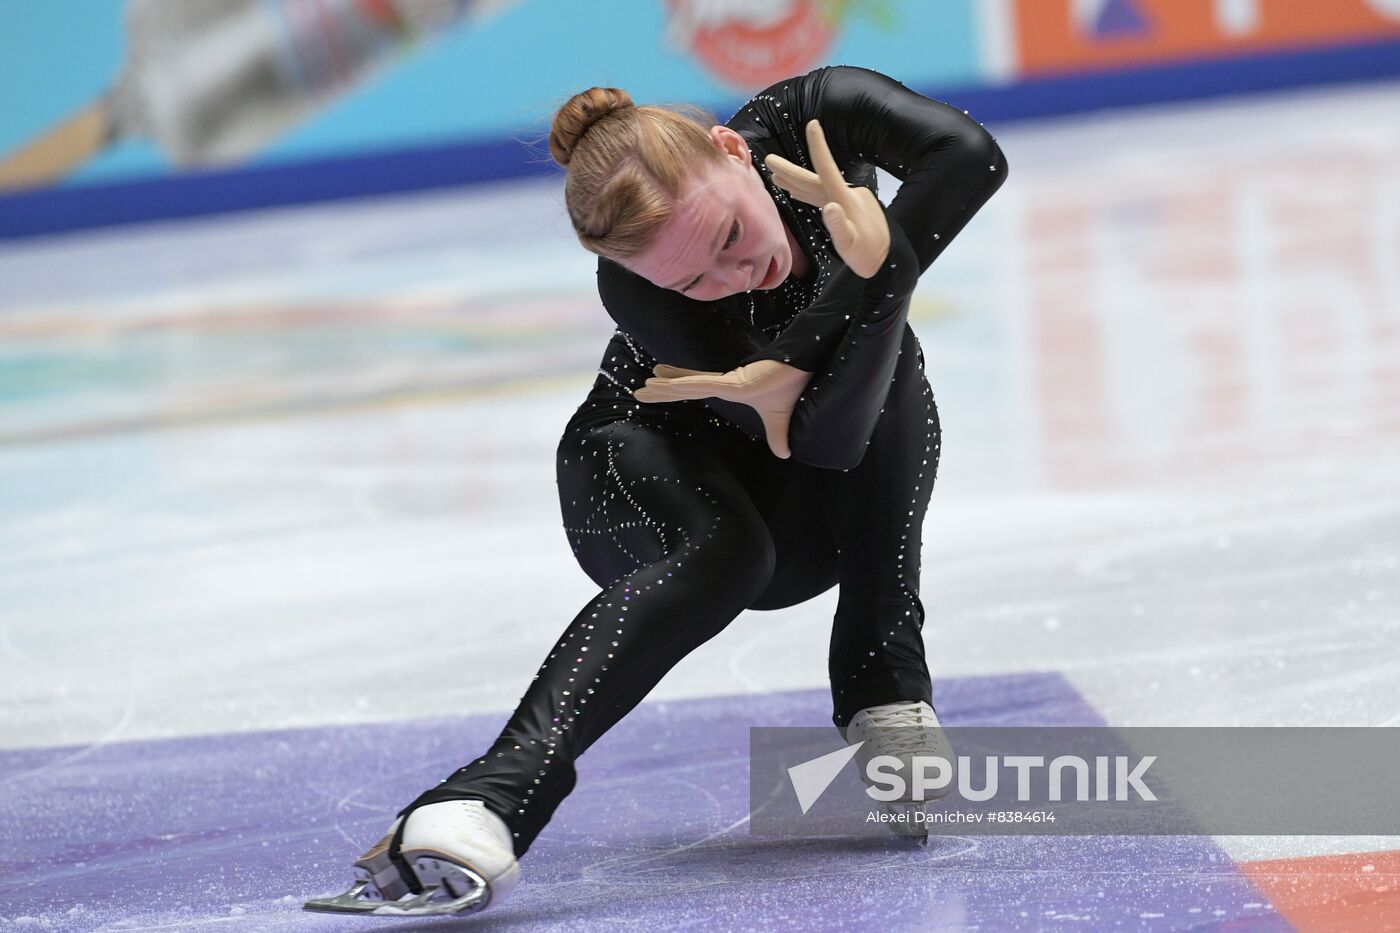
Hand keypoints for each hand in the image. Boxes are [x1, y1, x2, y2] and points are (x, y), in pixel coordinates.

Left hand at [633, 361, 813, 458]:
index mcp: (730, 388)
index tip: (657, 387)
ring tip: (643, 387)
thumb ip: (778, 436)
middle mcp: (724, 383)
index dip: (676, 389)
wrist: (807, 371)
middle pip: (686, 386)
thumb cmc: (793, 388)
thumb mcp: (780, 420)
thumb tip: (785, 454)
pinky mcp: (733, 382)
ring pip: (688, 385)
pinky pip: (702, 384)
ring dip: (664, 387)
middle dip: (662, 389)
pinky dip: (682, 383)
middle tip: (639, 390)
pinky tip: (664, 382)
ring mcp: (727, 381)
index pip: (696, 389)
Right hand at [764, 119, 890, 277]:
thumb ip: (839, 226)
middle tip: (769, 159)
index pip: (827, 169)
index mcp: (844, 200)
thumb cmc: (866, 255)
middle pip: (813, 178)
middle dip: (790, 170)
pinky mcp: (847, 208)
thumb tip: (829, 207)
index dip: (819, 146)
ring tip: (775, 176)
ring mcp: (846, 200)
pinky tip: (797, 193)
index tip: (813, 124)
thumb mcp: (851, 245)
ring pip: (816, 187)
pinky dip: (807, 193)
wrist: (887, 258)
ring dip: (796, 182)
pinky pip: (822, 196)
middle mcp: (844, 195)